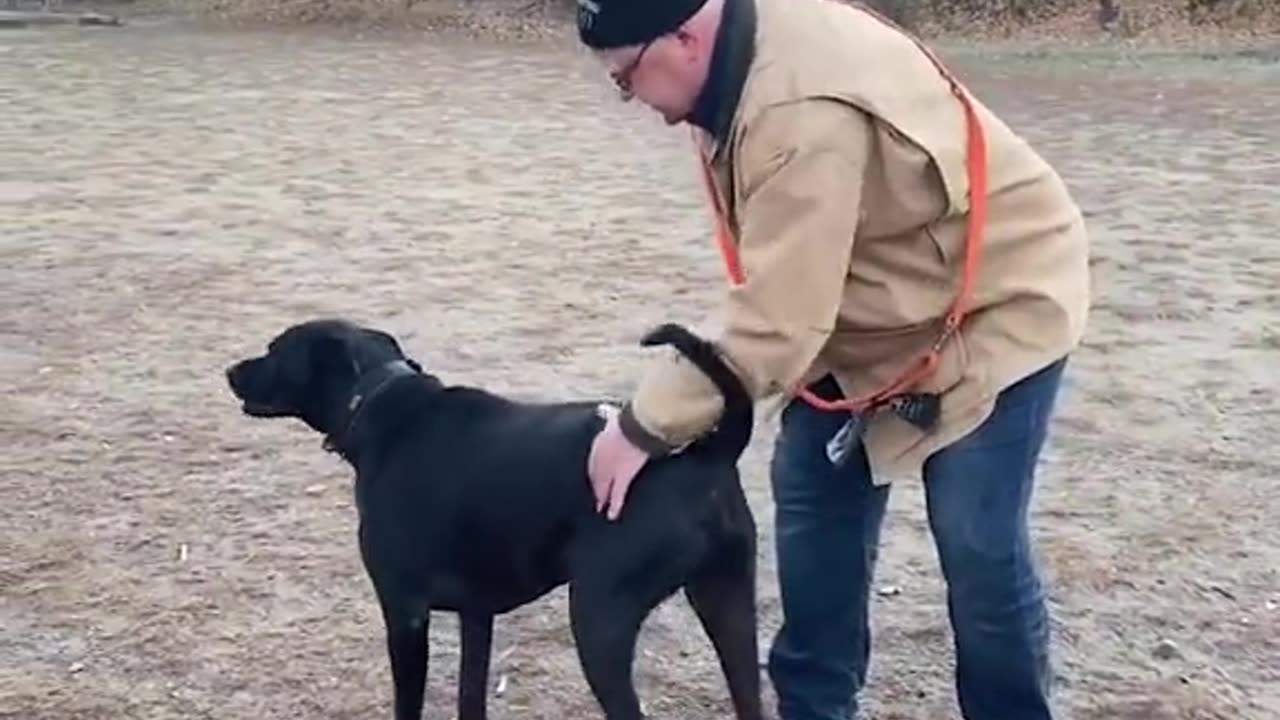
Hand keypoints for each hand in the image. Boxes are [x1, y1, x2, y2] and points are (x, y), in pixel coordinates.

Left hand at [587, 405, 650, 520]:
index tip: (594, 476)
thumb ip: (608, 414)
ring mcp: (610, 469)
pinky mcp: (622, 477)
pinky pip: (617, 494)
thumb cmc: (628, 418)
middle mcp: (601, 458)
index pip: (594, 460)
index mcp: (600, 442)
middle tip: (593, 497)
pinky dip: (614, 506)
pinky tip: (611, 516)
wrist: (634, 425)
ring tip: (599, 508)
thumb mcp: (615, 415)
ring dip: (601, 497)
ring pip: (603, 487)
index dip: (594, 469)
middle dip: (594, 485)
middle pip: (595, 475)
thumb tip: (603, 409)